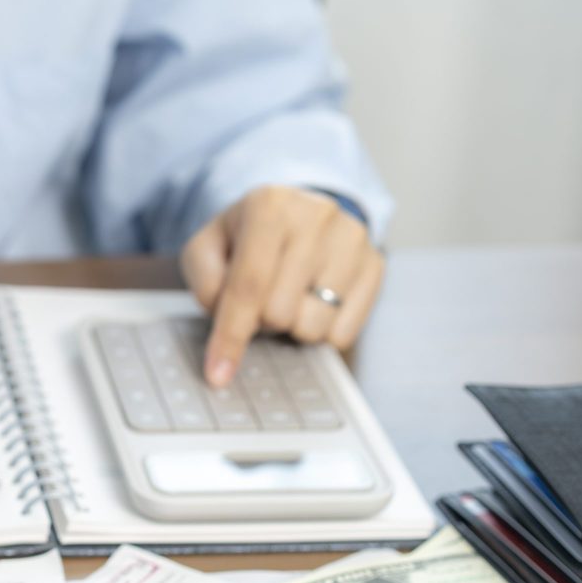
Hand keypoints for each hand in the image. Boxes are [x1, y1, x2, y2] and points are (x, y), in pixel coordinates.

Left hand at [180, 186, 384, 386]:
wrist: (296, 213)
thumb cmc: (244, 238)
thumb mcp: (206, 249)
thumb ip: (205, 284)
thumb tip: (227, 323)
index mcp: (268, 207)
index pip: (248, 285)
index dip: (231, 336)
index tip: (217, 376)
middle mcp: (316, 216)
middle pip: (279, 312)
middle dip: (260, 321)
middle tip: (259, 300)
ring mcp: (353, 239)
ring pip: (313, 327)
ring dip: (291, 327)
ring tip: (288, 297)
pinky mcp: (375, 264)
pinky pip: (343, 333)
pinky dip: (320, 331)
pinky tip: (313, 303)